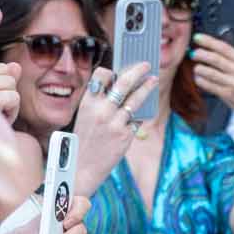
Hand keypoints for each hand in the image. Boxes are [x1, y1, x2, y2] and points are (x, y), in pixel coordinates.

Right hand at [72, 61, 156, 196]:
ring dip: (146, 88)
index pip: (102, 75)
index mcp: (87, 102)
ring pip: (135, 100)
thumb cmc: (83, 142)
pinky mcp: (125, 136)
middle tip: (146, 64)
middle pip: (123, 83)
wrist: (80, 168)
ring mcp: (115, 122)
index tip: (121, 68)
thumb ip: (99, 103)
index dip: (112, 71)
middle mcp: (101, 110)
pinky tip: (142, 112)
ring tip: (154, 79)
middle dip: (137, 71)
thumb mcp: (85, 117)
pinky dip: (139, 116)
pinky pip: (137, 120)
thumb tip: (120, 90)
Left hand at [192, 29, 233, 141]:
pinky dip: (202, 81)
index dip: (209, 41)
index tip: (198, 38)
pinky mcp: (228, 95)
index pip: (224, 48)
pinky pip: (210, 86)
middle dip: (201, 54)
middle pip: (215, 59)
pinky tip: (199, 78)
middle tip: (193, 52)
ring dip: (200, 68)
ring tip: (196, 66)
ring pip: (211, 73)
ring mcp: (233, 84)